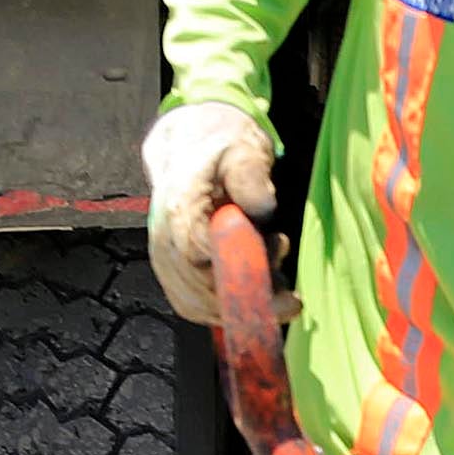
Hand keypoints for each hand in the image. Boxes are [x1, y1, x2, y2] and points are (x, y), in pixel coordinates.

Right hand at [143, 102, 278, 323]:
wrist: (191, 143)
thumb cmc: (220, 146)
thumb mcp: (243, 148)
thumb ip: (251, 175)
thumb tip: (262, 209)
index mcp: (178, 207)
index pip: (197, 254)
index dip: (236, 273)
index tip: (276, 281)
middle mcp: (163, 238)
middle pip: (198, 289)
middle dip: (248, 299)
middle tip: (291, 296)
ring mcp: (164, 259)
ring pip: (196, 305)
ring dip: (241, 308)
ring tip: (278, 286)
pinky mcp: (173, 273)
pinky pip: (195, 306)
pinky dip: (228, 311)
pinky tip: (258, 297)